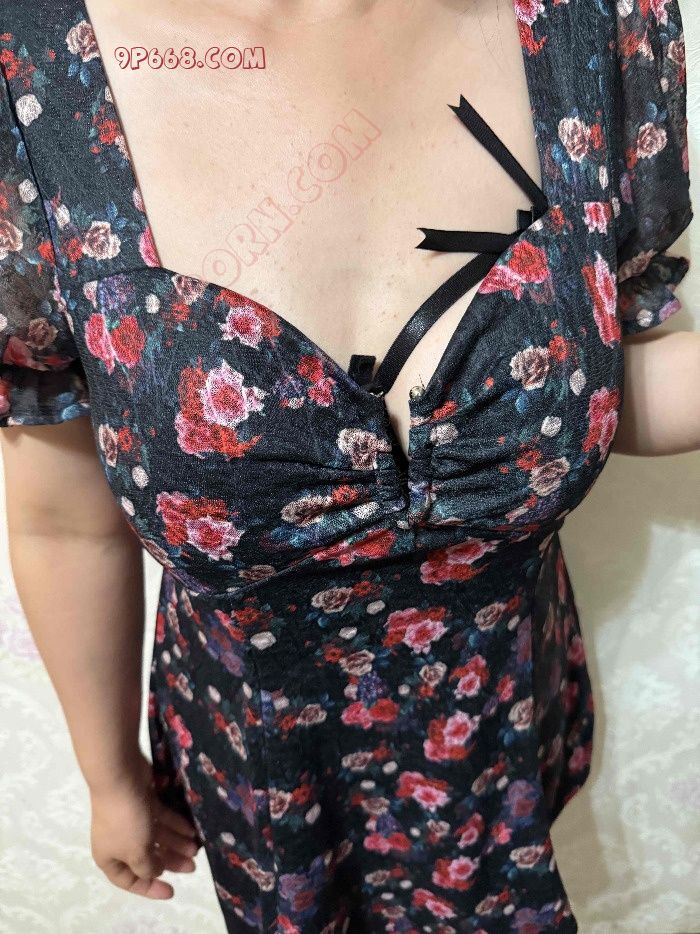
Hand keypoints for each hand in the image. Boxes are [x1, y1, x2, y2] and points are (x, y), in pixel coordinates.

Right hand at [89, 752, 201, 898]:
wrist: (119, 775)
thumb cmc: (126, 820)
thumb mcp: (136, 851)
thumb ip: (147, 866)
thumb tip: (153, 871)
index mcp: (109, 857)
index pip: (129, 880)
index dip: (149, 888)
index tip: (171, 891)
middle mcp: (118, 840)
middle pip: (147, 856)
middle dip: (170, 862)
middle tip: (193, 865)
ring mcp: (131, 818)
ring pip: (157, 835)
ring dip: (176, 842)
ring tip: (197, 847)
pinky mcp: (142, 801)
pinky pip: (161, 817)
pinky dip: (175, 823)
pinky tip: (191, 828)